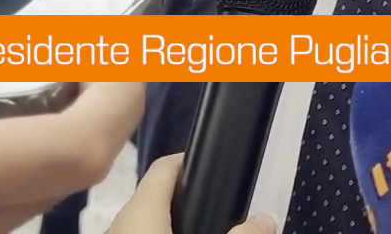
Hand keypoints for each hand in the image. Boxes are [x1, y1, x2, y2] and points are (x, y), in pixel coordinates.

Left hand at [108, 154, 276, 233]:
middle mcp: (122, 224)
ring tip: (213, 232)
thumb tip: (267, 219)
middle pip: (159, 198)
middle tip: (227, 210)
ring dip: (179, 227)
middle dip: (193, 203)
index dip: (194, 162)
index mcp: (140, 212)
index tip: (223, 168)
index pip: (165, 167)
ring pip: (151, 226)